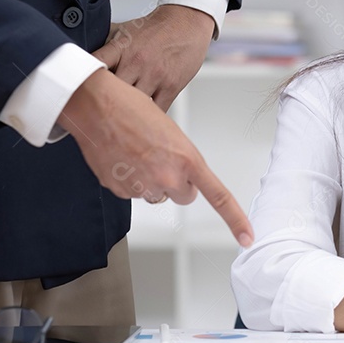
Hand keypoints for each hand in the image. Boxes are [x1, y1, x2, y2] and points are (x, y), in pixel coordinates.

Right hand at [57, 69, 253, 247]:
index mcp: (186, 159)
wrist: (96, 105)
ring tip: (137, 153)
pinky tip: (121, 157)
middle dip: (177, 184)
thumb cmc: (132, 109)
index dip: (235, 220)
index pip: (218, 196)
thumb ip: (180, 159)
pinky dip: (128, 180)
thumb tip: (178, 174)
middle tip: (162, 159)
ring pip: (156, 195)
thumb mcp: (171, 132)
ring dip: (151, 181)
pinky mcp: (120, 190)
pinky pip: (132, 193)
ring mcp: (142, 186)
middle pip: (184, 196)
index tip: (247, 236)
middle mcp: (167, 177)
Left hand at [93, 4, 214, 111]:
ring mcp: (154, 76)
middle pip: (112, 92)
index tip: (78, 91)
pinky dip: (149, 117)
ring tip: (119, 120)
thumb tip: (82, 50)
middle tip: (99, 111)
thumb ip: (105, 43)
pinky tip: (143, 119)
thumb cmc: (157, 28)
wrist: (187, 22)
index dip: (82, 79)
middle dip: (104, 102)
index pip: (95, 64)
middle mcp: (136, 63)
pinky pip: (157, 110)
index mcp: (121, 48)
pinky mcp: (171, 86)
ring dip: (126, 112)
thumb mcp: (126, 29)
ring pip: (134, 105)